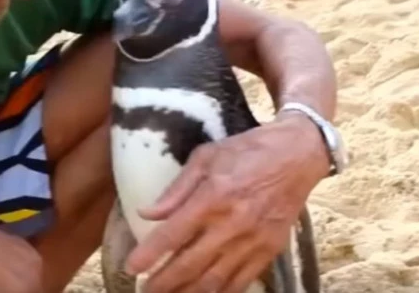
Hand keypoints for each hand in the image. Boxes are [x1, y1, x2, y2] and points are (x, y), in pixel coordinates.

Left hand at [125, 116, 330, 292]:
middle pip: (191, 264)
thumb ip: (175, 189)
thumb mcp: (205, 157)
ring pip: (215, 280)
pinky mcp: (270, 250)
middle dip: (164, 283)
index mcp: (212, 197)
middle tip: (145, 292)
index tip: (131, 267)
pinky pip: (242, 281)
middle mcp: (232, 224)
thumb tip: (147, 213)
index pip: (173, 234)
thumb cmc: (246, 150)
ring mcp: (253, 241)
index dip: (150, 254)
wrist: (298, 155)